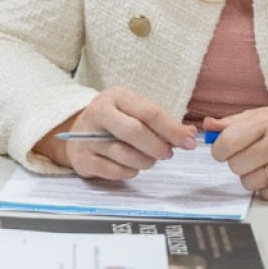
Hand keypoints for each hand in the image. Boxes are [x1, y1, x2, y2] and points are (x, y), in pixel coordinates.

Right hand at [34, 86, 197, 178]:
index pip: (150, 112)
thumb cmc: (116, 123)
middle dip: (157, 147)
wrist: (77, 133)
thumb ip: (163, 123)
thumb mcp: (136, 113)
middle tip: (167, 154)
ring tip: (149, 160)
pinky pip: (114, 171)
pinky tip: (131, 167)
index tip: (189, 142)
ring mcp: (87, 136)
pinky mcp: (82, 158)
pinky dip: (129, 172)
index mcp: (116, 96)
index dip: (172, 129)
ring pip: (125, 154)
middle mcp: (99, 112)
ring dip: (145, 161)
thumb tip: (190, 135)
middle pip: (135, 131)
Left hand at [205, 107, 267, 199]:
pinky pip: (266, 195)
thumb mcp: (261, 117)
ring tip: (266, 165)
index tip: (224, 151)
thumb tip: (207, 126)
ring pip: (249, 183)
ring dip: (252, 177)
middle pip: (236, 166)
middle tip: (251, 156)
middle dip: (238, 163)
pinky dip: (267, 189)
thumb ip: (231, 123)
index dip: (219, 150)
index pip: (227, 142)